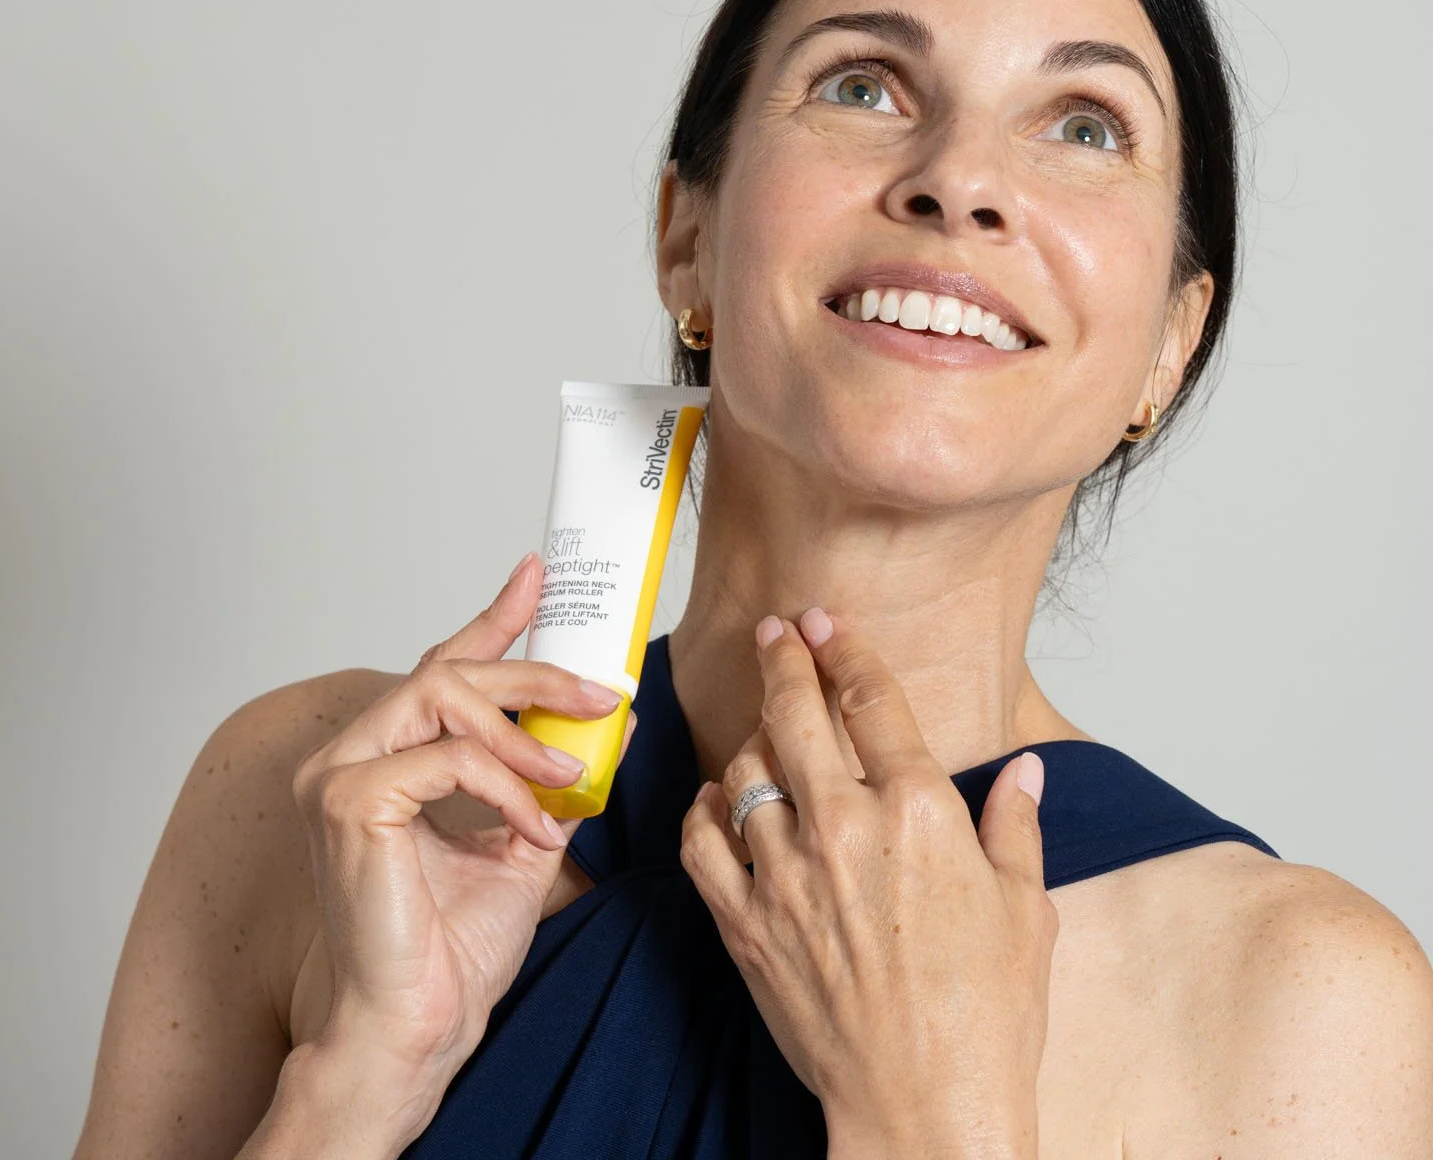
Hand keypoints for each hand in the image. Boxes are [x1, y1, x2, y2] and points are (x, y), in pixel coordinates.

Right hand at [289, 553, 637, 1093]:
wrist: (417, 1029)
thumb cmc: (450, 953)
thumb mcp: (519, 844)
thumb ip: (546, 780)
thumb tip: (603, 724)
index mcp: (378, 761)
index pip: (438, 671)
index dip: (490, 621)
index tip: (537, 579)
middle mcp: (344, 756)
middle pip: (445, 672)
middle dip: (534, 674)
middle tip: (603, 693)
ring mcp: (336, 775)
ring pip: (440, 697)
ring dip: (522, 730)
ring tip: (568, 775)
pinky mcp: (347, 801)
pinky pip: (445, 759)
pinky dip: (503, 787)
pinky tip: (533, 827)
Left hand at [677, 608, 1056, 1158]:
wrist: (927, 1104)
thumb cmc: (987, 1019)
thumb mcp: (1027, 913)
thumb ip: (1016, 828)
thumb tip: (1025, 772)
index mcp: (921, 815)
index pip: (872, 702)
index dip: (845, 651)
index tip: (826, 623)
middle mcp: (846, 830)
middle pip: (792, 715)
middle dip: (780, 660)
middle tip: (773, 633)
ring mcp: (785, 874)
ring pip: (743, 771)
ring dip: (750, 739)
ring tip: (761, 728)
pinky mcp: (744, 921)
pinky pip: (701, 841)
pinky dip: (703, 809)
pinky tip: (717, 800)